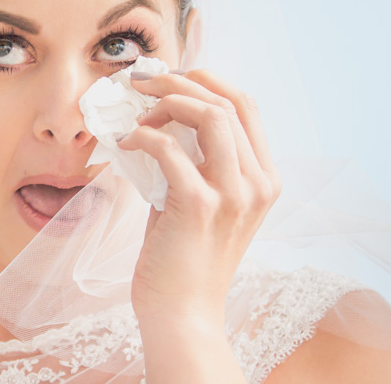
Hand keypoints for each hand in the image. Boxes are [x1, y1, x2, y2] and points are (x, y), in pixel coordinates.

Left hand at [118, 69, 281, 323]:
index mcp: (265, 179)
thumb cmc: (185, 257)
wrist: (182, 314)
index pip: (246, 106)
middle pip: (227, 102)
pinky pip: (168, 147)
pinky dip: (143, 136)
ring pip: (210, 115)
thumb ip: (199, 160)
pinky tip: (125, 143)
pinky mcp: (199, 205)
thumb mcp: (205, 201)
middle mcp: (258, 183)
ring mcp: (233, 194)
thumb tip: (164, 114)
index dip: (208, 80)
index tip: (172, 76)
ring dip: (166, 103)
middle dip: (181, 81)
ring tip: (137, 113)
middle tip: (142, 83)